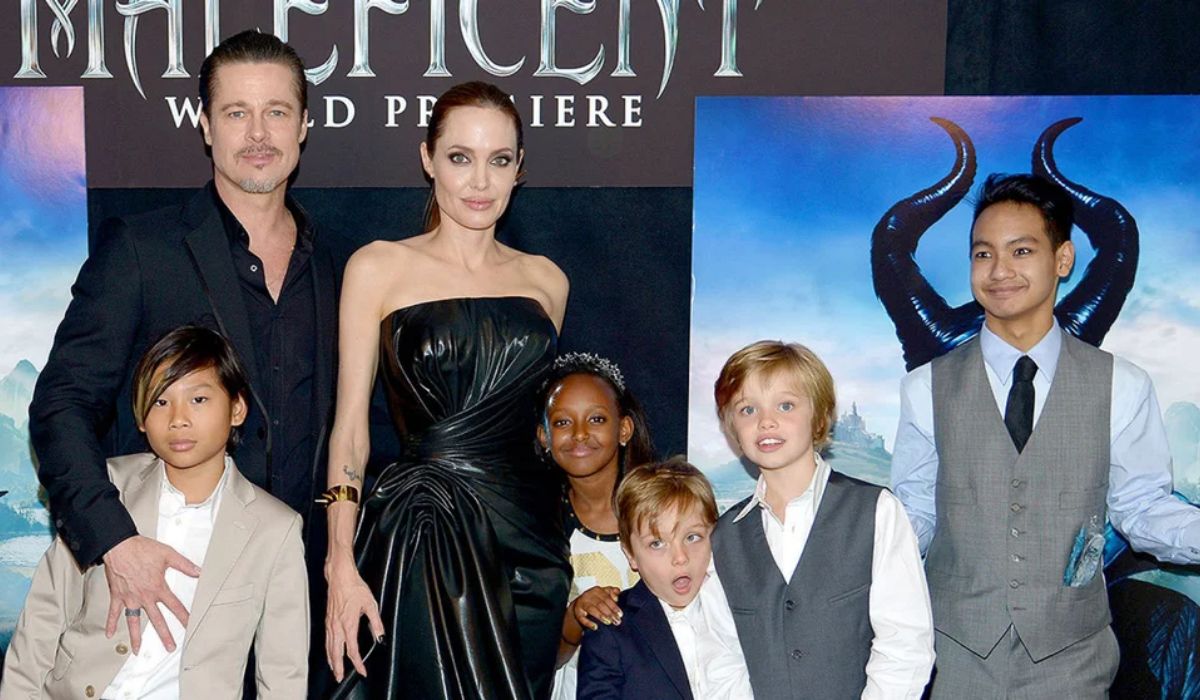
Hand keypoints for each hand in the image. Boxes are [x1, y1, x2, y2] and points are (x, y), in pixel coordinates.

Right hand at [102, 535, 199, 652]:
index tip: (189, 626)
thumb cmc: (142, 549)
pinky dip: (111, 623)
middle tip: (170, 647)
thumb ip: (185, 565)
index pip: (175, 606)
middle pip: (157, 620)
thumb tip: (199, 571)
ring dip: (136, 637)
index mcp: (158, 588)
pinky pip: (113, 613)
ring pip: (134, 622)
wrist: (119, 546)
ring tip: (137, 650)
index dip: (183, 616)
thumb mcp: (168, 554)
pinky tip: (110, 634)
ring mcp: (130, 598)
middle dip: (165, 635)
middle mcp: (144, 596)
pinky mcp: (117, 596)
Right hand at [325, 556, 384, 681]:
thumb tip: (380, 636)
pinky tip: (329, 652)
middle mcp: (337, 626)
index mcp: (348, 624)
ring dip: (331, 660)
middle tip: (340, 677)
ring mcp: (330, 623)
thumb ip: (376, 623)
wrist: (340, 577)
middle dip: (338, 667)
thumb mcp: (371, 604)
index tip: (362, 670)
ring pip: (329, 647)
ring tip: (334, 670)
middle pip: (336, 653)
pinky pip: (326, 639)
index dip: (357, 663)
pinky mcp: (327, 620)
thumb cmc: (355, 588)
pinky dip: (327, 649)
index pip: (352, 650)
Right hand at [571, 586, 621, 630]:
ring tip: (608, 622)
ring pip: (592, 609)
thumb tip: (617, 595)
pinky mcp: (578, 612)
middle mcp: (589, 595)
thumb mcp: (604, 594)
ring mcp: (582, 603)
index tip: (620, 614)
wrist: (581, 604)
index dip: (614, 606)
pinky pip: (582, 618)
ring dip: (601, 616)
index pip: (606, 598)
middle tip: (617, 621)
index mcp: (597, 590)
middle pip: (600, 604)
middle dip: (609, 613)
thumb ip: (612, 593)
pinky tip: (595, 627)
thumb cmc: (596, 600)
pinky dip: (589, 623)